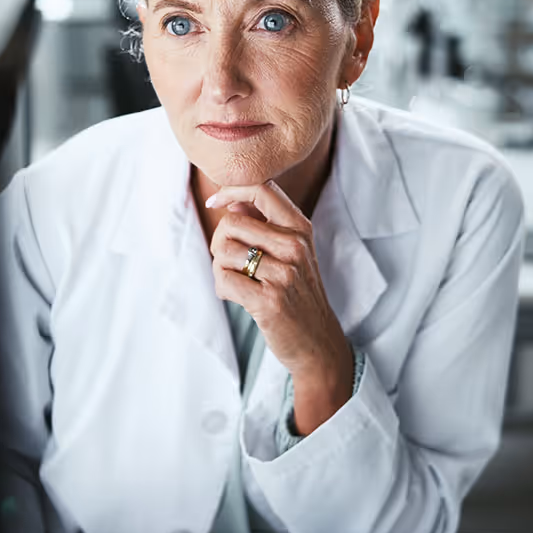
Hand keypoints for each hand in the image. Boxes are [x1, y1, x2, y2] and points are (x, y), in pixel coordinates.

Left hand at [207, 181, 354, 434]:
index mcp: (301, 228)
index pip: (261, 189)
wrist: (317, 343)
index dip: (230, 190)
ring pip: (223, 252)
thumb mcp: (292, 253)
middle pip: (230, 223)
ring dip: (220, 269)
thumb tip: (231, 200)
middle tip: (231, 263)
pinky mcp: (269, 300)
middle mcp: (295, 246)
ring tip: (237, 282)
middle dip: (219, 242)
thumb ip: (264, 224)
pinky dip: (222, 288)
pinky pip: (223, 280)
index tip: (215, 204)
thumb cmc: (298, 294)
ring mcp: (284, 273)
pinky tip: (237, 297)